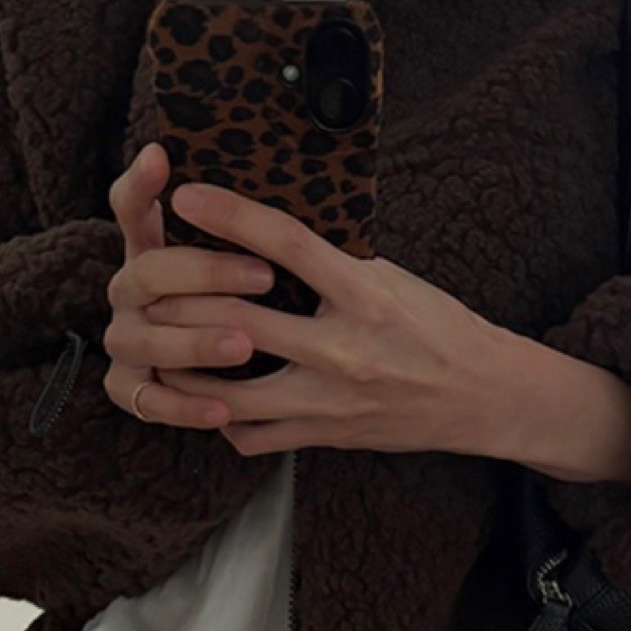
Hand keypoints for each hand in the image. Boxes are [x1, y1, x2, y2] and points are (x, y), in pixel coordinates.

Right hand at [100, 142, 281, 428]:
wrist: (224, 374)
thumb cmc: (250, 305)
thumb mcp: (258, 261)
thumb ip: (256, 232)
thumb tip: (280, 177)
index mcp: (150, 251)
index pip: (131, 206)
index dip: (141, 184)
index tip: (162, 160)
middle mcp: (127, 292)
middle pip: (149, 273)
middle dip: (207, 273)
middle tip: (265, 276)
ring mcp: (123, 340)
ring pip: (148, 339)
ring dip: (196, 342)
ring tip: (244, 345)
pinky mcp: (127, 388)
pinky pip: (149, 402)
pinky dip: (185, 408)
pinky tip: (223, 411)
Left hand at [148, 176, 518, 458]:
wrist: (482, 398)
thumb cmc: (439, 328)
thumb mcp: (393, 279)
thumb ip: (335, 263)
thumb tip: (273, 235)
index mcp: (364, 295)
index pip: (287, 243)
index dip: (231, 216)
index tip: (188, 195)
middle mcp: (343, 350)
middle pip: (240, 318)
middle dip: (184, 296)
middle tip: (149, 278)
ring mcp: (330, 401)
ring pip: (231, 389)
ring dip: (188, 365)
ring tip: (163, 342)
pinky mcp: (325, 436)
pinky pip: (252, 436)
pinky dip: (222, 416)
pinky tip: (211, 394)